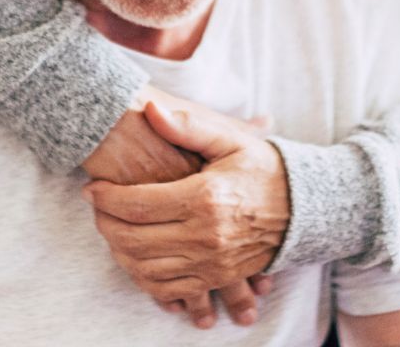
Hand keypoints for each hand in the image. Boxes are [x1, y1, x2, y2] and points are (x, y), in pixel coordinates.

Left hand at [85, 102, 291, 317]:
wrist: (307, 207)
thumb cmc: (264, 167)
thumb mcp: (230, 139)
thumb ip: (188, 125)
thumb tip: (149, 109)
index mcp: (205, 197)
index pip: (136, 204)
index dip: (104, 198)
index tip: (92, 188)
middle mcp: (206, 235)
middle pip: (133, 239)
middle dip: (104, 224)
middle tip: (97, 208)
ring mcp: (212, 262)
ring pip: (145, 268)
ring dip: (119, 251)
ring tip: (112, 229)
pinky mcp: (218, 278)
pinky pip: (169, 290)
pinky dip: (144, 279)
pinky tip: (136, 259)